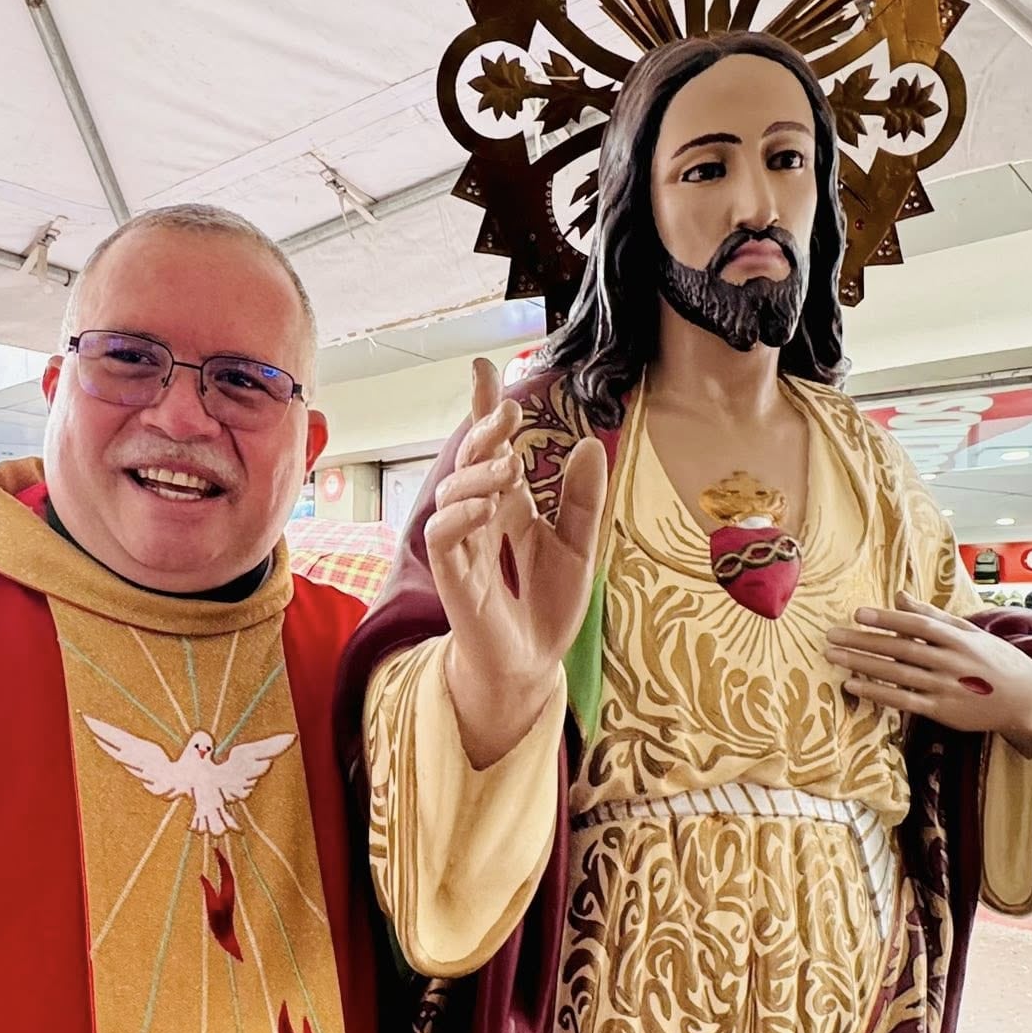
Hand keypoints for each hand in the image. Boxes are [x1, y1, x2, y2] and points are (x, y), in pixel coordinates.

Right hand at [430, 358, 606, 768]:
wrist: (533, 665)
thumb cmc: (549, 607)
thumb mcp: (581, 546)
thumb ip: (583, 499)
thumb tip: (587, 445)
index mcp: (510, 504)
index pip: (493, 447)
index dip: (485, 408)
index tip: (483, 367)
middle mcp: (481, 515)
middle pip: (472, 459)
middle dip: (485, 429)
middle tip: (509, 413)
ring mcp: (463, 543)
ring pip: (453, 490)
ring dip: (479, 472)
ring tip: (511, 467)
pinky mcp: (452, 574)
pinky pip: (444, 534)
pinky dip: (461, 514)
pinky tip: (486, 507)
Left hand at [824, 594, 1031, 749]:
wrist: (1027, 699)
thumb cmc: (994, 660)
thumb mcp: (969, 632)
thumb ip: (932, 615)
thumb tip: (898, 594)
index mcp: (958, 638)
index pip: (916, 625)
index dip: (886, 619)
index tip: (857, 613)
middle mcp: (951, 662)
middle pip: (900, 649)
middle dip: (863, 642)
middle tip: (830, 636)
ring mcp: (946, 687)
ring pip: (897, 674)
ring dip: (862, 665)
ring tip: (833, 657)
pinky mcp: (942, 711)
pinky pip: (903, 701)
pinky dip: (877, 693)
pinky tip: (852, 686)